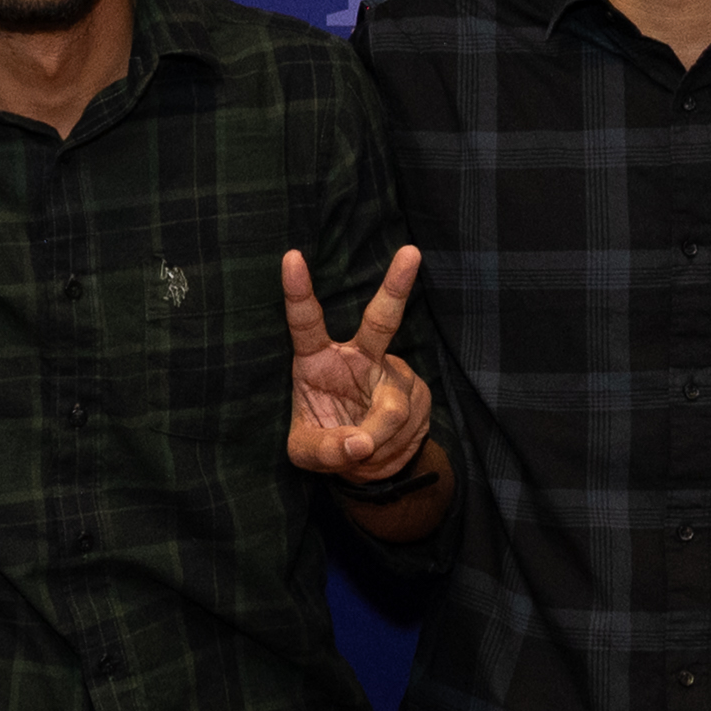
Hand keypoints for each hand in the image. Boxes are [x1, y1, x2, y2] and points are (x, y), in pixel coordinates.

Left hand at [283, 245, 432, 479]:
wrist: (367, 458)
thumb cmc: (326, 442)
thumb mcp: (307, 453)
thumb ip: (324, 450)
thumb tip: (360, 444)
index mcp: (317, 359)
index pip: (305, 322)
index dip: (297, 290)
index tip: (291, 256)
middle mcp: (358, 356)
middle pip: (381, 320)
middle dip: (397, 286)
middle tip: (411, 252)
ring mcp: (392, 373)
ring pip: (392, 408)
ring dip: (377, 441)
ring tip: (364, 451)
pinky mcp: (419, 392)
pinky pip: (407, 425)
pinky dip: (392, 447)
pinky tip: (384, 446)